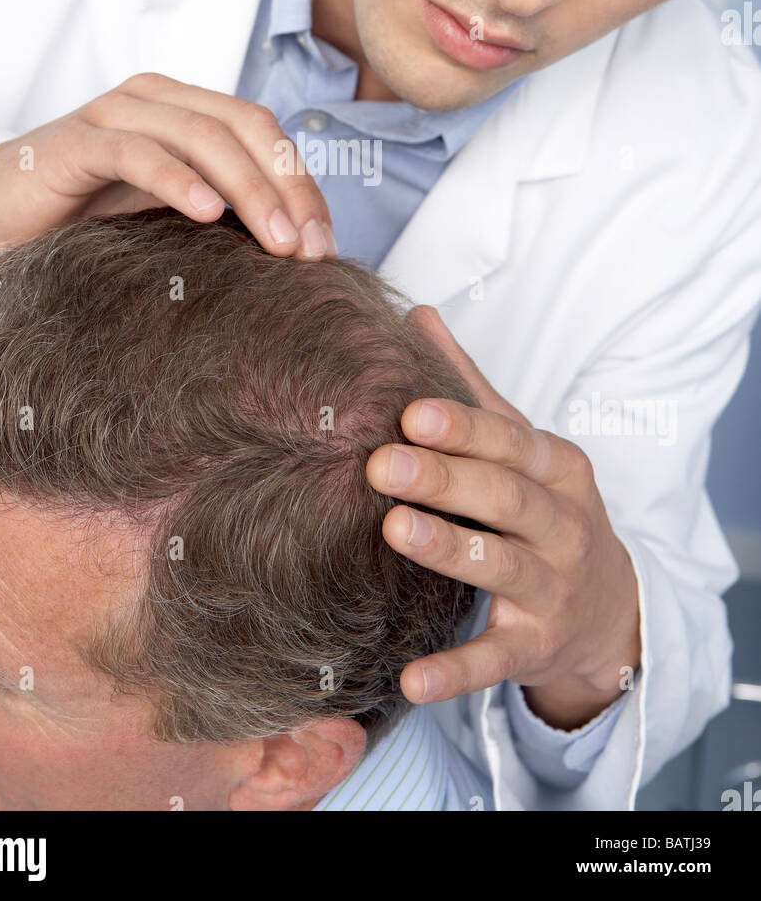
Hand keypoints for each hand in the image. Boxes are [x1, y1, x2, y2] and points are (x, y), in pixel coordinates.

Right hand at [0, 73, 335, 262]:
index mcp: (184, 109)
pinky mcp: (77, 142)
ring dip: (249, 189)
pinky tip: (209, 214)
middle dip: (288, 188)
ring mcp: (116, 113)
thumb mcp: (164, 214)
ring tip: (277, 241)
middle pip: (246, 127)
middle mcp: (156, 99)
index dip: (302, 185)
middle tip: (311, 249)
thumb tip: (295, 250)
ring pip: (204, 135)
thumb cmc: (80, 216)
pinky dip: (180, 180)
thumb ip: (219, 213)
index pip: (264, 134)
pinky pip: (139, 152)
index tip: (324, 245)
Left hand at [366, 306, 641, 728]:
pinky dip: (455, 670)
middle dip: (446, 480)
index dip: (463, 428)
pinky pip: (493, 658)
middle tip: (382, 464)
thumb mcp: (524, 449)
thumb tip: (417, 315)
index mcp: (560, 470)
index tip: (411, 411)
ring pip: (501, 567)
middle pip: (505, 499)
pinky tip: (412, 677)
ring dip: (449, 551)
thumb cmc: (547, 511)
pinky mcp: (535, 646)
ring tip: (395, 530)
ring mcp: (552, 590)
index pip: (511, 443)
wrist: (611, 612)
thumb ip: (470, 388)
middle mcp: (564, 528)